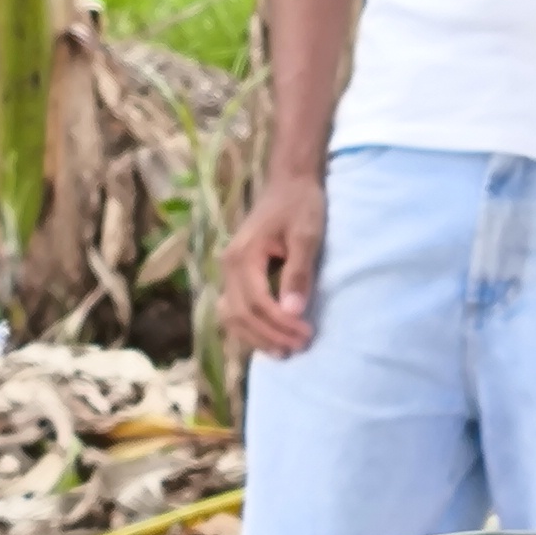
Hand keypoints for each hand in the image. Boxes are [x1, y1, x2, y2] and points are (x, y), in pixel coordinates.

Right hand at [220, 171, 327, 359]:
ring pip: (232, 316)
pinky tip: (269, 339)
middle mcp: (228, 266)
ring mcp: (229, 271)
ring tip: (284, 352)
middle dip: (270, 335)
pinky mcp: (236, 274)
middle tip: (300, 347)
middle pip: (241, 314)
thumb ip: (298, 272)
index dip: (280, 324)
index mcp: (243, 256)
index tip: (307, 335)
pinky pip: (234, 309)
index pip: (257, 303)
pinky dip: (249, 328)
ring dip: (256, 337)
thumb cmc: (300, 205)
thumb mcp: (306, 235)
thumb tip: (293, 311)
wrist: (289, 182)